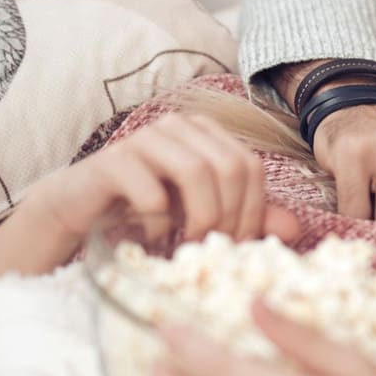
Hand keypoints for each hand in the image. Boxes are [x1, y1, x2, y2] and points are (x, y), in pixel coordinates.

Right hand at [21, 112, 301, 259]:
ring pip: (196, 171)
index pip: (251, 166)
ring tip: (189, 243)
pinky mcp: (112, 161)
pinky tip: (155, 236)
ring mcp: (144, 139)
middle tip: (215, 248)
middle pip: (229, 167)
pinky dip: (160, 221)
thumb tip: (295, 229)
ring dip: (200, 217)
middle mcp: (178, 127)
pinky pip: (151, 190)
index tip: (239, 245)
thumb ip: (247, 217)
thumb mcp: (202, 213)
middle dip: (229, 216)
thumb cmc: (147, 208)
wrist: (80, 208)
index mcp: (206, 133)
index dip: (253, 210)